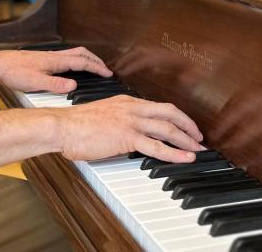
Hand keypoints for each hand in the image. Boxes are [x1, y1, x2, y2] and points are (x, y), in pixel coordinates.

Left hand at [0, 47, 111, 93]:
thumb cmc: (13, 72)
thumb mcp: (34, 82)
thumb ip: (55, 85)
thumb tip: (74, 86)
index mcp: (55, 61)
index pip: (82, 62)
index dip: (97, 68)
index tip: (108, 74)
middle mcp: (54, 56)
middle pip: (81, 53)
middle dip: (95, 60)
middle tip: (105, 70)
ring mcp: (49, 56)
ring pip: (74, 53)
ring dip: (87, 59)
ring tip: (94, 68)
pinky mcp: (43, 59)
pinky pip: (66, 56)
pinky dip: (77, 60)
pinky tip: (73, 69)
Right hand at [56, 95, 204, 162]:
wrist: (62, 126)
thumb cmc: (76, 126)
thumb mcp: (102, 118)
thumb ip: (117, 123)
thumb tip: (127, 137)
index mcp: (126, 102)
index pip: (158, 107)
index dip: (176, 117)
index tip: (185, 126)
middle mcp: (131, 108)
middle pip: (169, 112)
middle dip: (188, 125)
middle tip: (199, 137)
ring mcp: (130, 121)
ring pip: (167, 128)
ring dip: (186, 140)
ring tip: (197, 150)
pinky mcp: (126, 137)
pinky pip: (156, 146)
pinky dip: (174, 153)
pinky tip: (184, 158)